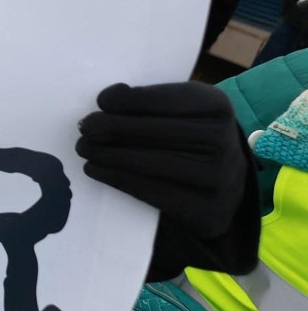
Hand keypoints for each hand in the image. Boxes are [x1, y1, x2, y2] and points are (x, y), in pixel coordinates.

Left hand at [76, 82, 246, 237]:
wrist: (221, 186)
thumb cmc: (188, 138)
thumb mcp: (180, 111)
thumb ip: (150, 102)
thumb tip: (110, 98)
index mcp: (218, 106)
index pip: (171, 100)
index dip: (133, 100)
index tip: (101, 101)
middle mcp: (226, 142)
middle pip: (161, 132)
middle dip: (115, 127)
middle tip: (84, 127)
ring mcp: (220, 180)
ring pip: (154, 163)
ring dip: (110, 155)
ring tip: (84, 148)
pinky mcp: (207, 211)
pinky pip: (154, 193)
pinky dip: (118, 179)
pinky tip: (96, 169)